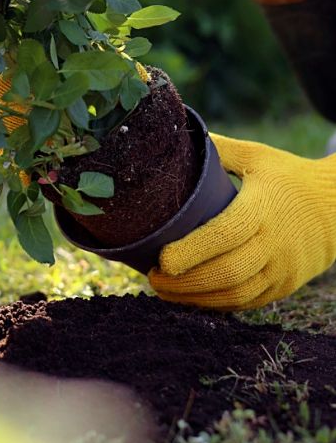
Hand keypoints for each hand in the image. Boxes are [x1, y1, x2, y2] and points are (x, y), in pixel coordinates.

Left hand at [148, 134, 335, 309]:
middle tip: (153, 278)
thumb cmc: (288, 178)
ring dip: (196, 298)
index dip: (192, 251)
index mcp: (263, 208)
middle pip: (227, 272)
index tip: (161, 259)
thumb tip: (178, 139)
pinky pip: (247, 302)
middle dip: (186, 281)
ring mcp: (282, 269)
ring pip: (236, 294)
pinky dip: (216, 304)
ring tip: (164, 291)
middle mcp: (275, 243)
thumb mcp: (258, 156)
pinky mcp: (284, 286)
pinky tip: (191, 299)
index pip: (225, 235)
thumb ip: (220, 149)